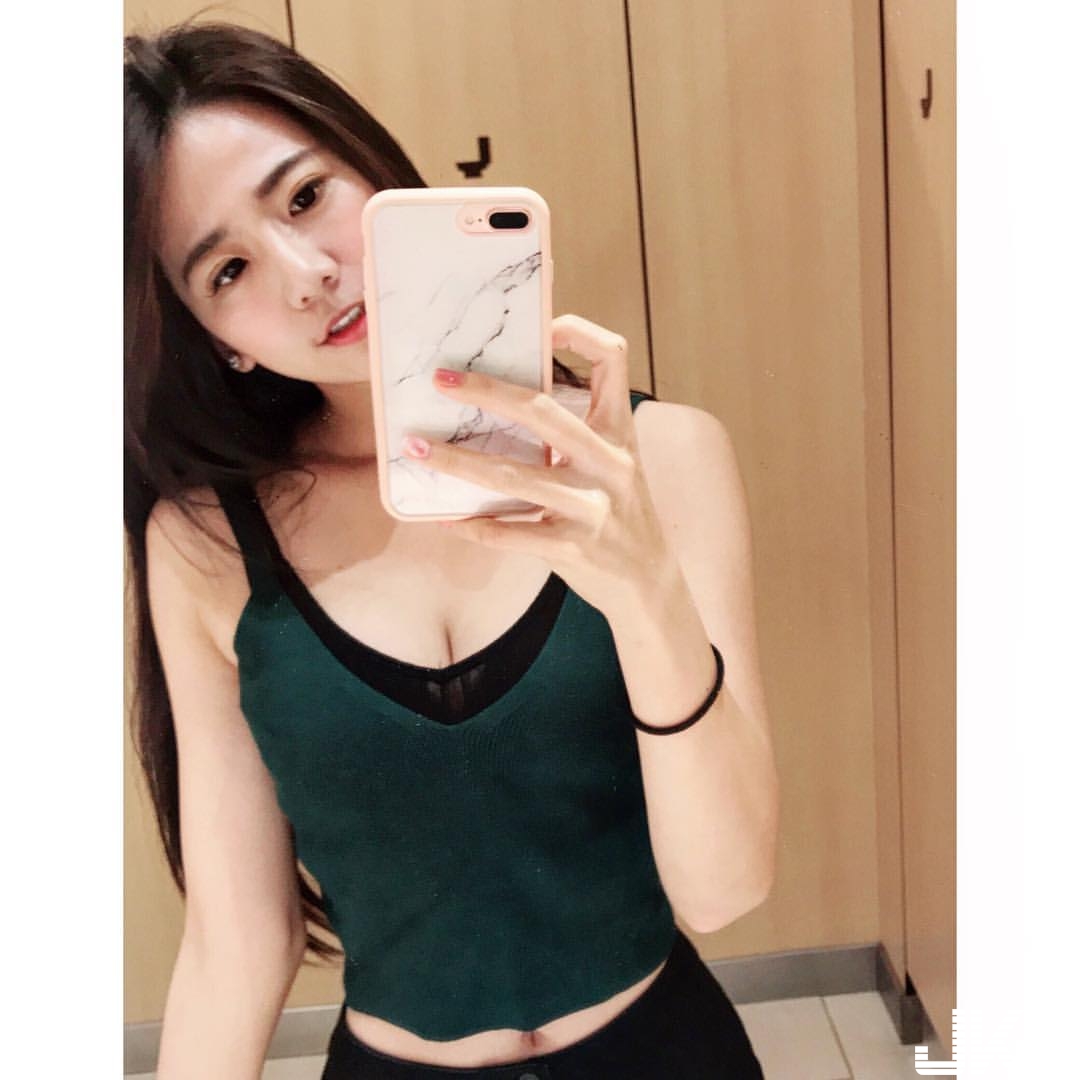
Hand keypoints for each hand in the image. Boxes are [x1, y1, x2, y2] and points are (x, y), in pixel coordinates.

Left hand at [401, 313, 679, 621]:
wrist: (648, 580)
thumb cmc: (619, 512)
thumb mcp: (612, 462)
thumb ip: (574, 433)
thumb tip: (499, 401)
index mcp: (619, 430)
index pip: (612, 358)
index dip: (578, 332)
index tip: (539, 328)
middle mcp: (610, 462)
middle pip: (542, 411)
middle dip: (486, 392)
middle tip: (440, 381)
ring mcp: (593, 506)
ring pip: (514, 476)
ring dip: (458, 462)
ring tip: (417, 450)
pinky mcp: (574, 547)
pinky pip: (512, 535)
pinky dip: (475, 527)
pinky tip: (446, 519)